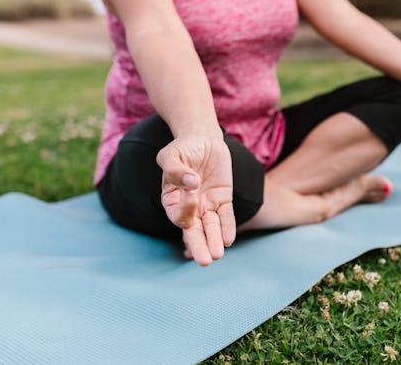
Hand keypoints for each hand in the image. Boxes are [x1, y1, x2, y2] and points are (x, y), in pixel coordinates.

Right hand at [156, 136, 234, 265]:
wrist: (203, 139)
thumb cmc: (182, 148)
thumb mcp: (171, 154)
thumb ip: (174, 169)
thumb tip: (190, 183)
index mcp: (171, 199)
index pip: (178, 214)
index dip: (185, 208)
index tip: (192, 188)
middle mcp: (189, 206)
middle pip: (193, 230)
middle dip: (199, 245)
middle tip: (204, 261)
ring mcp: (207, 204)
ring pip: (211, 227)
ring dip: (214, 240)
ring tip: (217, 256)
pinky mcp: (223, 198)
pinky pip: (226, 216)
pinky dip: (227, 227)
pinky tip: (229, 239)